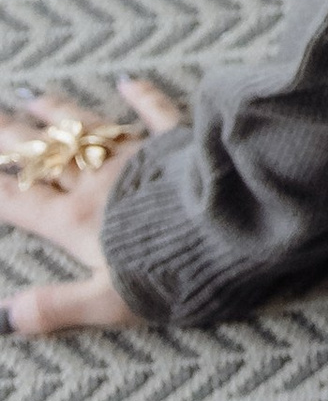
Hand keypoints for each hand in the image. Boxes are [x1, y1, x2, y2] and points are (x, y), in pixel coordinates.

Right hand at [0, 76, 181, 336]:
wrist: (231, 228)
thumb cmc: (171, 271)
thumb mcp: (107, 301)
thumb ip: (54, 307)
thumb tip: (4, 320)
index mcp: (76, 221)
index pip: (18, 200)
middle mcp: (97, 182)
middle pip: (44, 155)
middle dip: (10, 137)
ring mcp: (136, 157)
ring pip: (86, 129)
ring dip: (57, 111)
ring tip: (31, 96)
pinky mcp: (176, 143)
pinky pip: (154, 113)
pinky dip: (140, 96)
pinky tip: (127, 80)